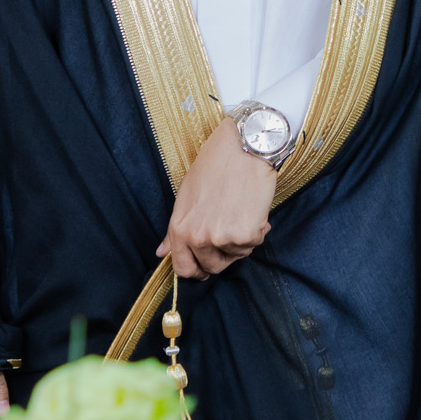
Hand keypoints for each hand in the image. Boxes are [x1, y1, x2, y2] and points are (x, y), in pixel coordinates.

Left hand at [157, 116, 276, 279]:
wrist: (244, 149)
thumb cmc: (215, 166)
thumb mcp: (186, 195)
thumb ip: (176, 229)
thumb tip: (162, 253)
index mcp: (179, 229)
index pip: (183, 268)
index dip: (196, 270)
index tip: (205, 266)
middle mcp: (198, 237)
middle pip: (212, 267)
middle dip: (223, 254)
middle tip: (231, 230)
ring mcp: (221, 238)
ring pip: (236, 255)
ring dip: (241, 240)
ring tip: (241, 212)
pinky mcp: (245, 235)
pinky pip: (253, 243)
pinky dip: (257, 230)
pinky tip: (254, 209)